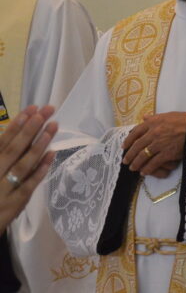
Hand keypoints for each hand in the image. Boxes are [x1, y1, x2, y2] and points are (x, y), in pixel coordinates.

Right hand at [0, 105, 57, 230]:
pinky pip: (29, 185)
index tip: (32, 109)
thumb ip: (0, 152)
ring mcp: (4, 190)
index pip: (2, 141)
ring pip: (23, 164)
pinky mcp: (14, 204)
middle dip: (32, 128)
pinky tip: (52, 153)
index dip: (17, 124)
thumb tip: (14, 131)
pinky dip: (41, 169)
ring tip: (53, 126)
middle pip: (15, 148)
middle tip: (48, 110)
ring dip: (39, 144)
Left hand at [122, 112, 185, 175]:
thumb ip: (155, 117)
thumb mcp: (169, 115)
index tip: (124, 146)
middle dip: (130, 155)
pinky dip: (147, 169)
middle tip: (125, 161)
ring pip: (143, 155)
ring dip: (136, 163)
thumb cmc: (185, 120)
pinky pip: (153, 163)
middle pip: (137, 145)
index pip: (136, 132)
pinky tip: (144, 172)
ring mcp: (159, 144)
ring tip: (133, 168)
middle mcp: (154, 133)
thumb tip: (144, 117)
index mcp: (153, 122)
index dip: (128, 140)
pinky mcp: (166, 153)